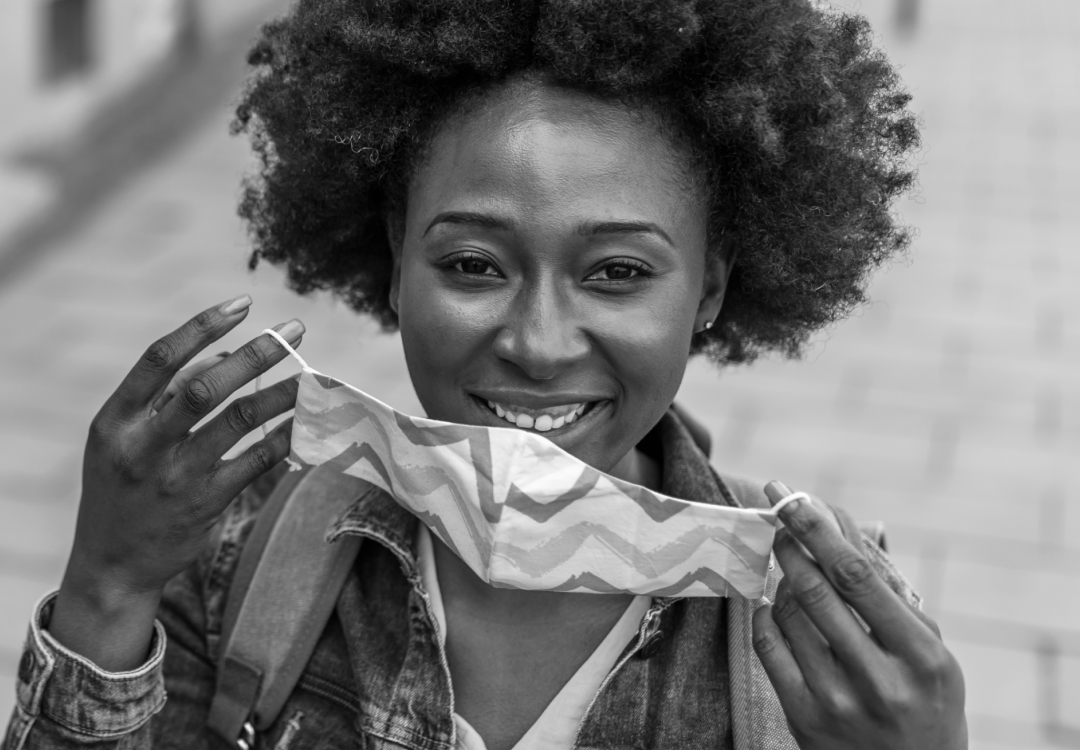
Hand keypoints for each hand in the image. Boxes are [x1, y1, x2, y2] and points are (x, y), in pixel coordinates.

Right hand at [51, 296, 303, 668]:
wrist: (112, 564)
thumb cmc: (124, 486)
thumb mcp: (126, 438)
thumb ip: (169, 395)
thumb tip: (230, 353)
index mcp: (115, 419)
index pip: (160, 358)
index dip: (202, 326)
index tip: (242, 304)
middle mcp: (142, 445)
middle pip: (205, 387)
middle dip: (256, 354)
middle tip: (294, 330)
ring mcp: (175, 476)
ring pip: (238, 421)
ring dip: (281, 393)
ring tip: (313, 375)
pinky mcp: (205, 502)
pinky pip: (256, 461)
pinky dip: (284, 436)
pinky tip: (306, 420)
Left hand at [752, 485, 966, 748]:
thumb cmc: (923, 697)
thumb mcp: (929, 647)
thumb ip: (891, 592)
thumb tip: (844, 527)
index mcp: (921, 657)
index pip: (857, 577)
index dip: (819, 529)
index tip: (792, 497)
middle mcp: (879, 681)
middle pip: (816, 590)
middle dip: (791, 543)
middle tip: (779, 516)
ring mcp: (837, 702)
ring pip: (788, 614)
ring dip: (783, 579)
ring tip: (793, 570)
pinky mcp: (804, 717)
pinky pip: (769, 647)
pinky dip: (766, 615)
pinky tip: (775, 606)